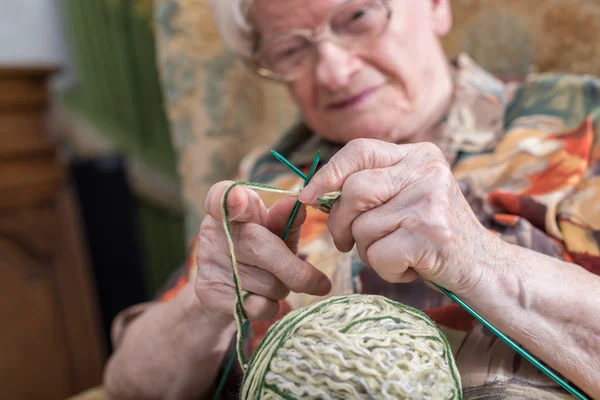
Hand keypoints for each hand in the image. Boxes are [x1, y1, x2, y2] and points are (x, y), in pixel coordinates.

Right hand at [195, 181, 330, 321]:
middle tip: (320, 283)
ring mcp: (208, 263)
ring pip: (265, 282)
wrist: (227, 289)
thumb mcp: (274, 232)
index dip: (231, 198)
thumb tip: (299, 207)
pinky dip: (271, 307)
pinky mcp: (209, 293)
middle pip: (259, 248)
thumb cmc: (258, 250)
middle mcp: (212, 231)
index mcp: (229, 208)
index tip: (240, 199)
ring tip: (273, 283)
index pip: (221, 195)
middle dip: (295, 270)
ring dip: (282, 288)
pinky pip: (256, 306)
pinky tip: (263, 300)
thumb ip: (287, 220)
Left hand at [299, 139, 498, 295]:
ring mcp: (431, 202)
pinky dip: (386, 270)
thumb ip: (372, 187)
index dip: (327, 173)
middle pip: (353, 191)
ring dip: (368, 252)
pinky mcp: (432, 235)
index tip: (307, 197)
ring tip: (397, 253)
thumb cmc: (433, 235)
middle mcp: (427, 171)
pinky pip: (377, 255)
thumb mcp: (408, 197)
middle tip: (346, 242)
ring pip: (362, 227)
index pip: (359, 150)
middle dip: (339, 223)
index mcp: (419, 155)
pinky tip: (410, 267)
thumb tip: (314, 193)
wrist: (485, 268)